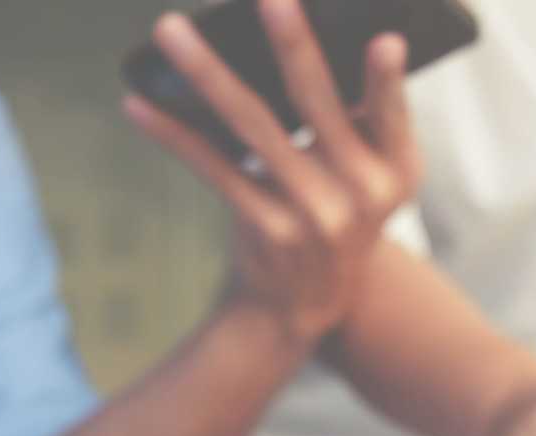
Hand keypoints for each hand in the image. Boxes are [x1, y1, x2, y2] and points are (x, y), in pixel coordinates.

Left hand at [124, 0, 420, 350]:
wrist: (304, 304)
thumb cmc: (334, 212)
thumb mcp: (368, 178)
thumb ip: (358, 122)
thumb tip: (296, 40)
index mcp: (396, 171)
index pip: (392, 116)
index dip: (386, 81)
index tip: (384, 41)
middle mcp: (362, 194)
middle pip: (319, 105)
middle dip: (293, 46)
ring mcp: (314, 216)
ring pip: (254, 127)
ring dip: (207, 73)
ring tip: (172, 30)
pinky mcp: (268, 231)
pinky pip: (215, 169)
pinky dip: (174, 133)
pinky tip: (138, 105)